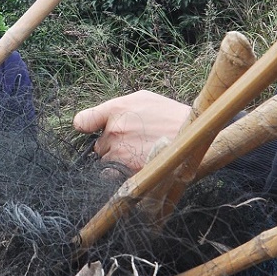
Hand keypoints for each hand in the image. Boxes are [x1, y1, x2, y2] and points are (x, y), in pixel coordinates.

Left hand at [73, 90, 189, 172]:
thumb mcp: (144, 99)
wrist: (194, 138)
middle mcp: (114, 131)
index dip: (86, 126)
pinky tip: (137, 165)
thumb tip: (101, 120)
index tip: (89, 130)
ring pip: (106, 161)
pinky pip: (112, 176)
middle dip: (111, 146)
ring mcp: (120, 153)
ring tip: (141, 153)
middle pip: (99, 145)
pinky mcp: (128, 171)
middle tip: (134, 142)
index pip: (82, 121)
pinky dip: (120, 174)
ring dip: (117, 160)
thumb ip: (119, 108)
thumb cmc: (171, 116)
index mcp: (116, 110)